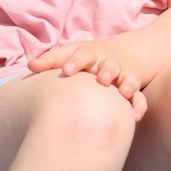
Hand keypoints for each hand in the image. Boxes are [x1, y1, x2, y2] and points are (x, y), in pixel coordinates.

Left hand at [28, 42, 147, 119]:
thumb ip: (51, 60)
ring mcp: (123, 76)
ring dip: (127, 84)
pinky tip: (134, 117)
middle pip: (110, 64)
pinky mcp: (134, 89)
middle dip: (107, 70)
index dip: (75, 62)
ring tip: (124, 92)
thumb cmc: (88, 58)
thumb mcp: (71, 53)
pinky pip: (140, 98)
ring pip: (128, 78)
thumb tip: (30, 66)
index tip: (66, 71)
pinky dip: (139, 106)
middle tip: (102, 79)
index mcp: (91, 55)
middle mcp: (108, 64)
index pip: (83, 54)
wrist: (126, 54)